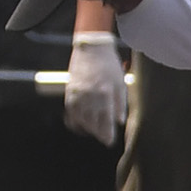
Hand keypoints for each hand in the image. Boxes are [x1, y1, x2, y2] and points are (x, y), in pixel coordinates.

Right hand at [62, 30, 124, 144]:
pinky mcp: (69, 92)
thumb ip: (120, 103)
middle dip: (98, 133)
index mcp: (105, 93)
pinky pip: (70, 113)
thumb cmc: (109, 65)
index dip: (107, 133)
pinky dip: (75, 121)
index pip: (106, 120)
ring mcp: (78, 94)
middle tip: (104, 138)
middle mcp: (90, 95)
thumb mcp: (120, 83)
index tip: (109, 142)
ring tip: (94, 131)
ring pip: (81, 120)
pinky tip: (81, 124)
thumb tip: (119, 122)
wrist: (91, 49)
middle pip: (93, 123)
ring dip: (88, 128)